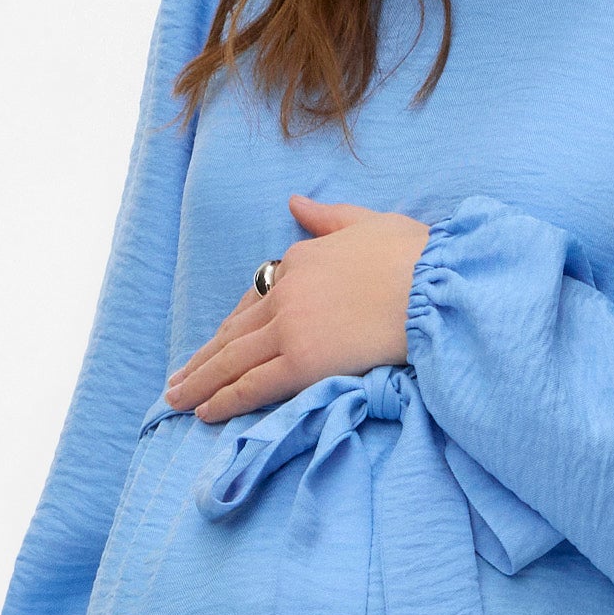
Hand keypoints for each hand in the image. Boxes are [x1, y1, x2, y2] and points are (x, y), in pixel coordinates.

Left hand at [161, 198, 427, 426]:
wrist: (436, 283)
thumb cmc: (417, 255)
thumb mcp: (368, 222)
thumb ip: (329, 216)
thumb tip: (296, 202)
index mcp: (301, 258)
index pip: (257, 296)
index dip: (233, 324)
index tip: (217, 343)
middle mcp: (286, 291)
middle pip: (234, 331)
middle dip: (203, 357)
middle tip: (178, 379)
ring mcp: (290, 327)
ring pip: (232, 359)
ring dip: (200, 381)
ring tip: (176, 399)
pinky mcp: (302, 361)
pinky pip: (253, 384)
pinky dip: (224, 399)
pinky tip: (204, 412)